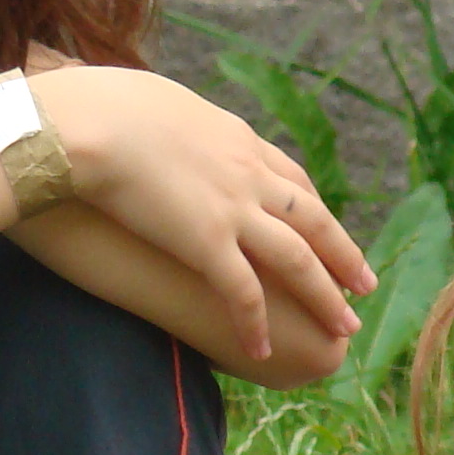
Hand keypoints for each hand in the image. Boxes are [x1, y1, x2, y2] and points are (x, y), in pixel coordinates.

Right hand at [37, 68, 373, 362]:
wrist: (88, 122)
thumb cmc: (101, 106)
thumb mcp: (155, 104)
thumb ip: (172, 125)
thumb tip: (155, 127)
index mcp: (236, 138)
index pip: (291, 177)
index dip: (314, 208)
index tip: (327, 229)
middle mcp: (248, 172)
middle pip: (312, 219)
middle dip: (343, 254)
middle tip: (365, 285)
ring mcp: (232, 208)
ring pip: (297, 260)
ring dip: (325, 296)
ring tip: (346, 326)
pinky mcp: (205, 242)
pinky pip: (243, 293)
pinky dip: (255, 324)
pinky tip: (261, 350)